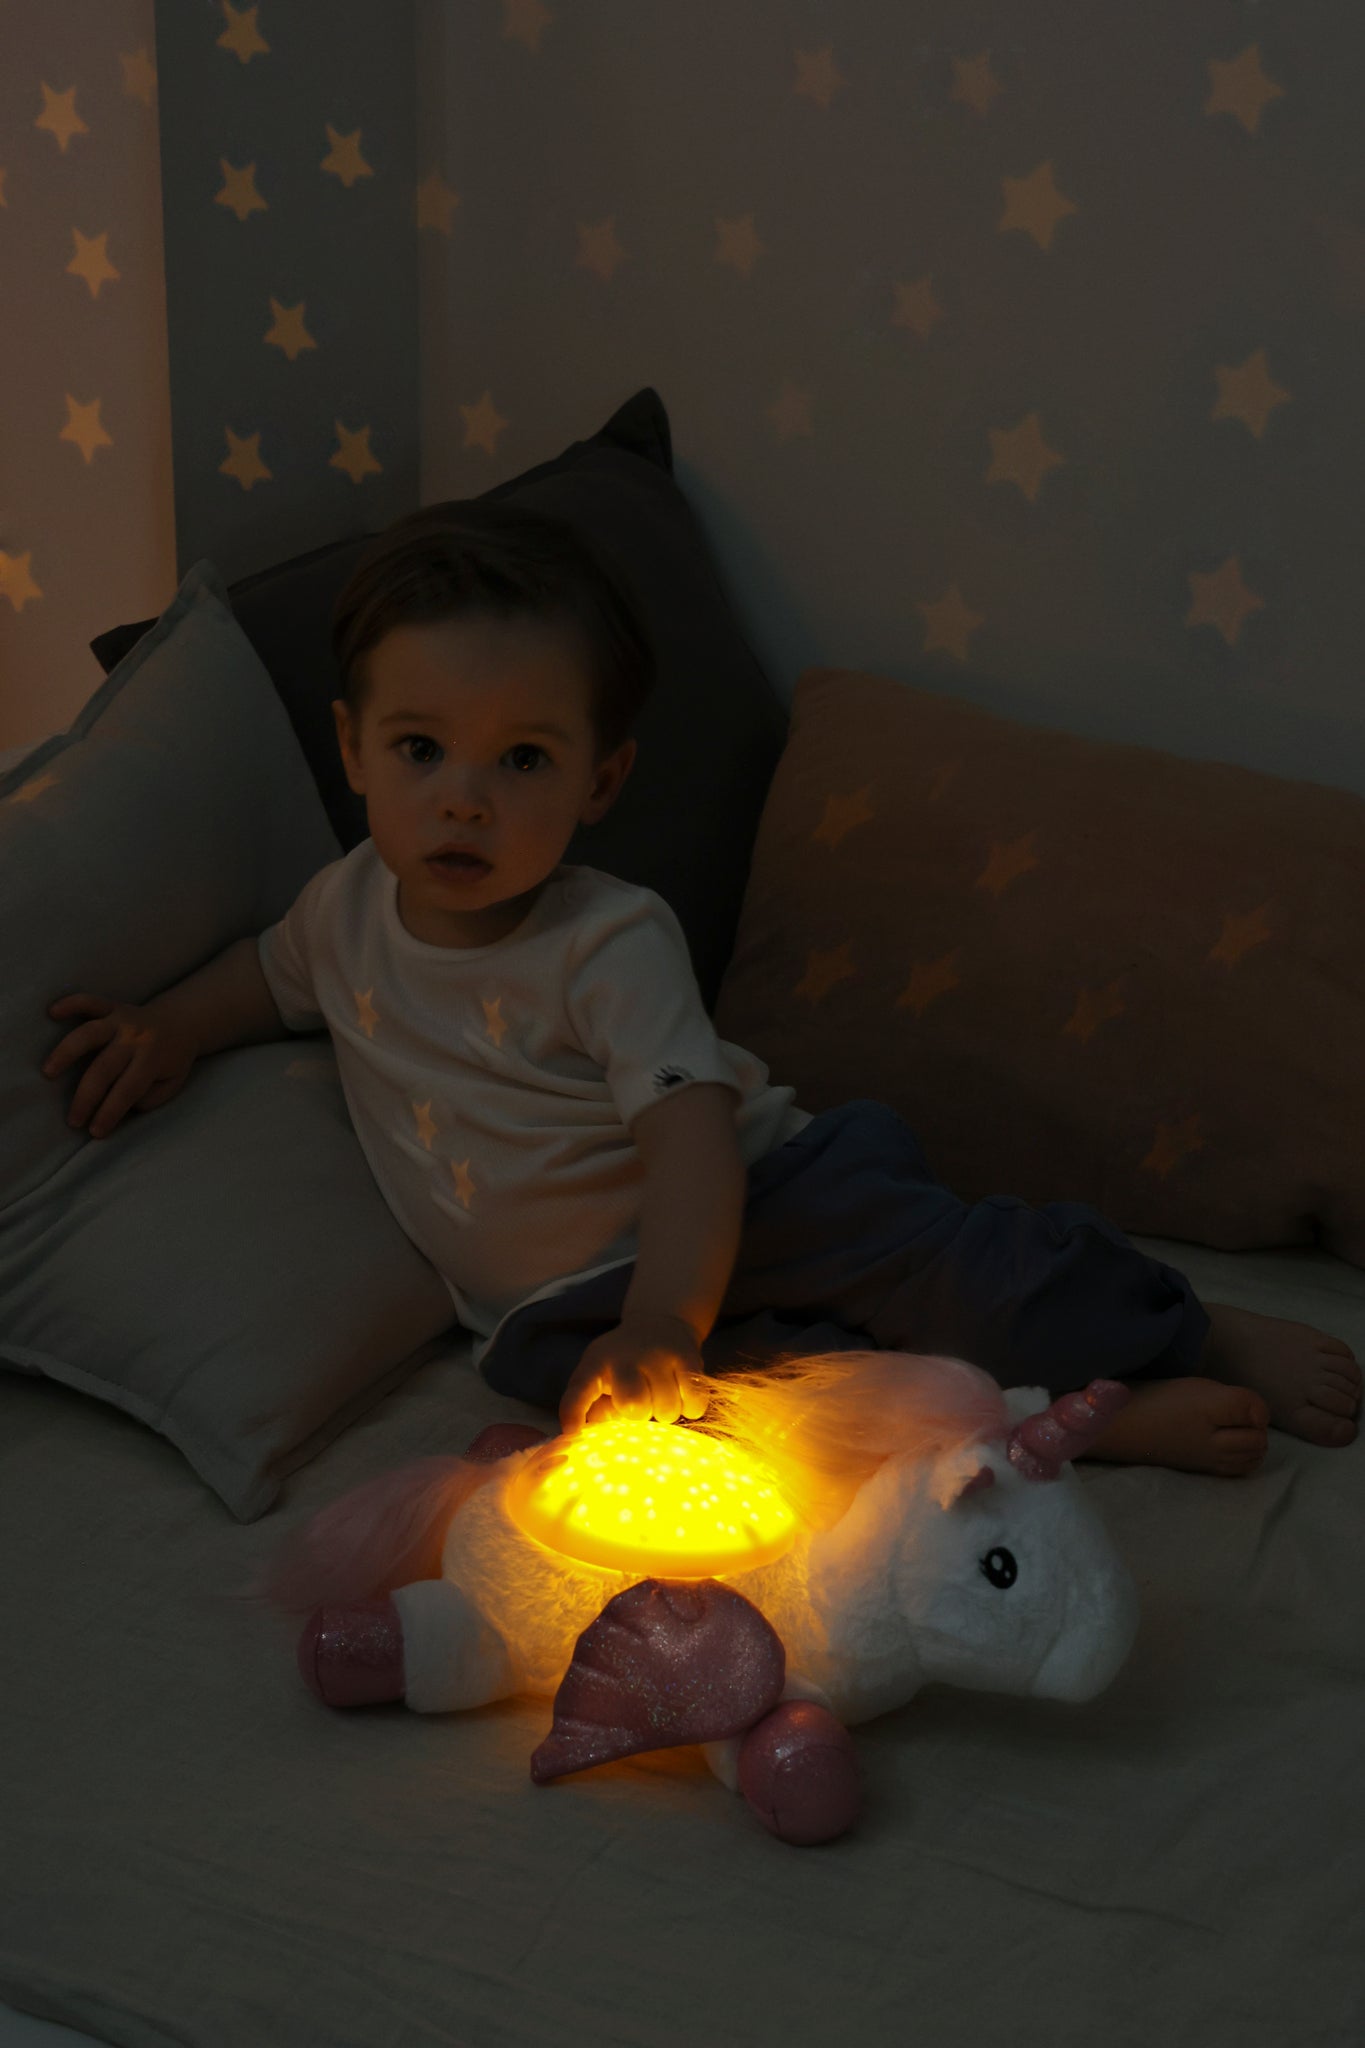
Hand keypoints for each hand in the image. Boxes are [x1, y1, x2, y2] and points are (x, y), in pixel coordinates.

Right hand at [41, 993, 197, 1138]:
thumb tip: (122, 1106)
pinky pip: (90, 1002)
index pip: (128, 1090)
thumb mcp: (172, 1084)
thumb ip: (150, 1097)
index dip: (110, 1113)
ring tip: (48, 1072)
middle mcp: (136, 1037)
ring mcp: (122, 1019)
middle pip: (104, 1068)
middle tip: (73, 1121)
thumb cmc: (172, 1060)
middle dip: (86, 1098)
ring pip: (90, 1034)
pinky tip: (53, 1012)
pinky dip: (71, 1003)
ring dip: (67, 1052)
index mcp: (153, 1058)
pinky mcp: (112, 1006)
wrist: (182, 1022)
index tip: (95, 1131)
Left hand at [559, 1313, 710, 1433]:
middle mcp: (625, 1356)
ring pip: (667, 1411)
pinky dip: (690, 1408)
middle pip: (634, 1407)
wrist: (659, 1321)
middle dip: (640, 1415)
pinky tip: (681, 1393)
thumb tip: (587, 1439)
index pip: (579, 1390)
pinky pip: (694, 1404)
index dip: (573, 1413)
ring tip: (660, 1395)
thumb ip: (593, 1410)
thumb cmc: (623, 1365)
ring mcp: (658, 1355)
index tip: (571, 1433)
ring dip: (665, 1412)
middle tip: (642, 1402)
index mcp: (596, 1363)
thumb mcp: (600, 1378)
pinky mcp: (688, 1358)